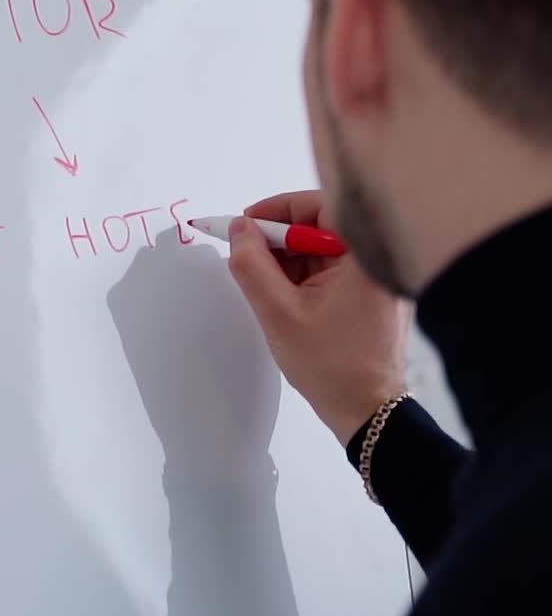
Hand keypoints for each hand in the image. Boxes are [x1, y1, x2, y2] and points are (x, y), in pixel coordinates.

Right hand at [227, 190, 409, 444]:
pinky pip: (330, 268)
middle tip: (246, 256)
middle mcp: (376, 259)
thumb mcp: (278, 312)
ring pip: (321, 247)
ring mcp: (375, 276)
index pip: (319, 206)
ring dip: (287, 259)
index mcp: (364, 255)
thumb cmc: (331, 365)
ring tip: (264, 286)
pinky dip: (302, 275)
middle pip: (320, 225)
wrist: (367, 410)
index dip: (276, 210)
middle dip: (278, 239)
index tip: (244, 225)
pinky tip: (283, 297)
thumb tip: (238, 229)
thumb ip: (251, 264)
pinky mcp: (370, 292)